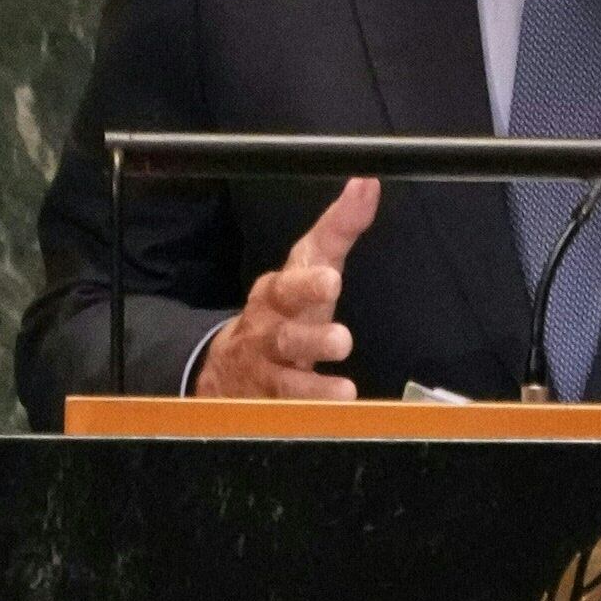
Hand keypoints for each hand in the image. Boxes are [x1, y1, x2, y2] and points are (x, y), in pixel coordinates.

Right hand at [195, 177, 379, 399]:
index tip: (332, 280)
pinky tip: (334, 417)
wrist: (231, 364)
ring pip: (284, 381)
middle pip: (284, 334)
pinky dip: (307, 417)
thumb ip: (339, 228)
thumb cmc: (286, 307)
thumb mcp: (309, 265)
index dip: (307, 283)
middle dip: (310, 337)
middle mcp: (267, 331)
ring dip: (313, 387)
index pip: (289, 283)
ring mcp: (265, 373)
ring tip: (344, 391)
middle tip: (342, 339)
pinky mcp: (269, 408)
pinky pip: (286, 415)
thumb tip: (368, 183)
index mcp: (276, 294)